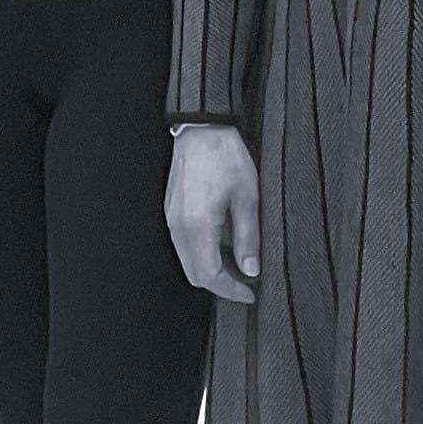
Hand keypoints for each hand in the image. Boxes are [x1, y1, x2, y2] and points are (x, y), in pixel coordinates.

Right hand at [166, 123, 258, 302]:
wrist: (201, 130)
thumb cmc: (226, 158)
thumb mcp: (247, 199)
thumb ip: (247, 239)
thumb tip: (251, 269)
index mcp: (198, 225)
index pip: (209, 274)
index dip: (231, 290)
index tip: (251, 293)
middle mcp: (179, 226)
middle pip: (194, 273)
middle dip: (220, 284)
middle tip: (246, 284)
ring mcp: (172, 218)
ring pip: (187, 260)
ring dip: (211, 269)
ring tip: (238, 265)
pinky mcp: (171, 211)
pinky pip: (183, 244)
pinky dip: (202, 253)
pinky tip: (222, 245)